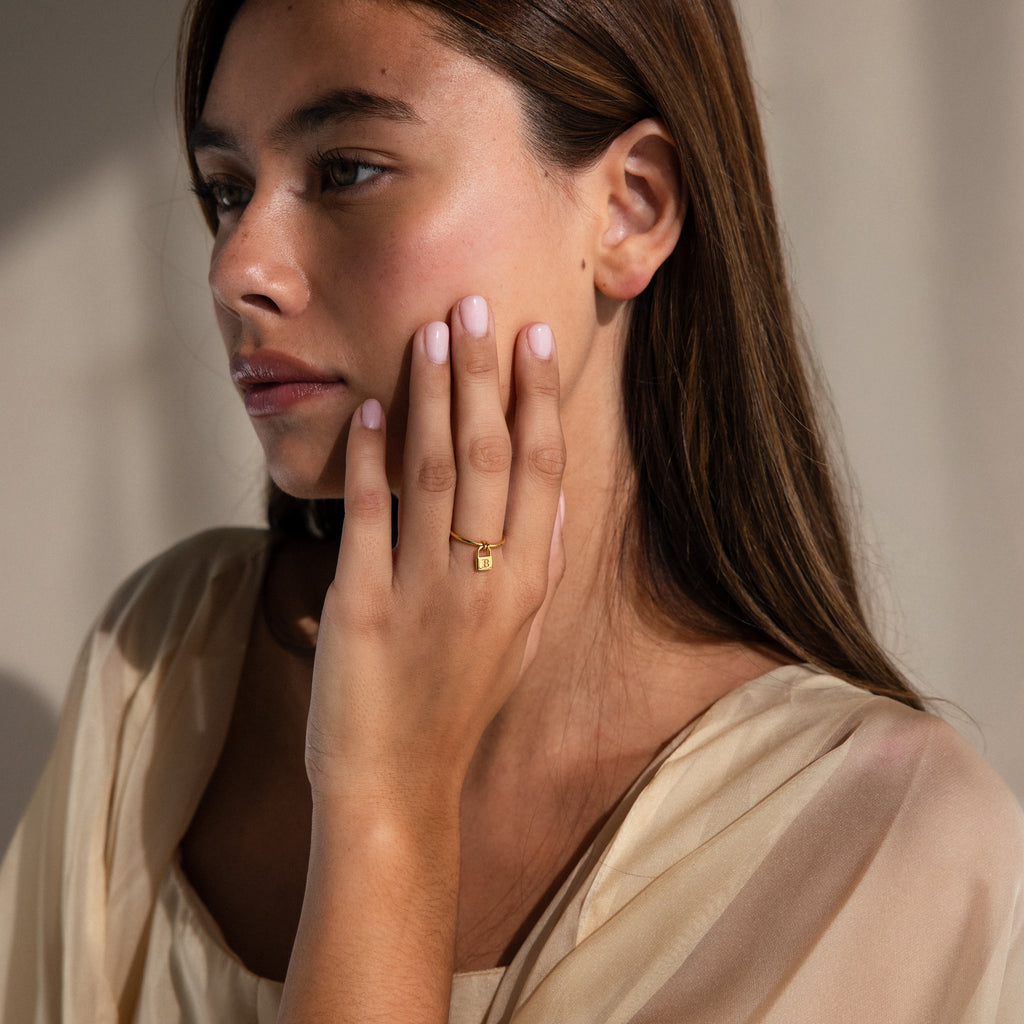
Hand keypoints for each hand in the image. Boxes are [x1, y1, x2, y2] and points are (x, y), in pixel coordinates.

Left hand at [304, 295, 565, 814]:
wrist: (400, 788)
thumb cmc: (461, 705)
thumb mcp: (520, 637)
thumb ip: (541, 563)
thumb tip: (555, 488)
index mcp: (528, 585)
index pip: (542, 472)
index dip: (538, 400)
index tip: (534, 338)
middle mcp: (486, 582)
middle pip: (491, 458)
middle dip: (485, 375)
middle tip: (476, 304)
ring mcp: (425, 593)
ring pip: (437, 474)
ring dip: (434, 398)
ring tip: (430, 332)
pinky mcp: (363, 608)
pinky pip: (370, 519)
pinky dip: (371, 460)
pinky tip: (373, 408)